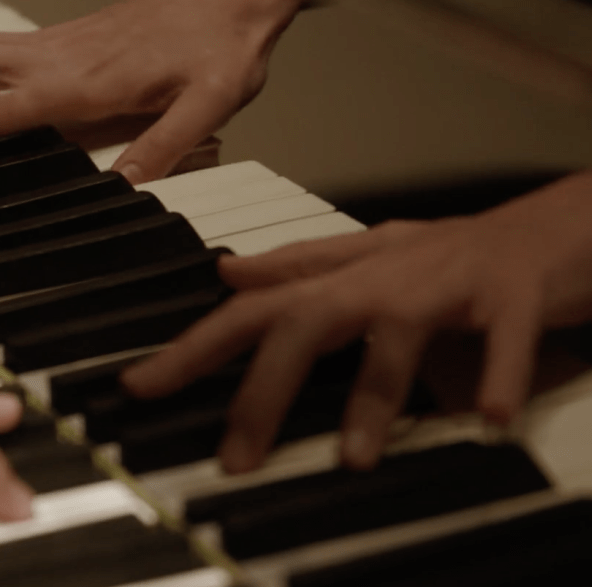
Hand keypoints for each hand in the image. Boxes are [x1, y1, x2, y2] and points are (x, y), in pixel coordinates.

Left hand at [123, 172, 591, 471]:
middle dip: (262, 391)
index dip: (193, 347)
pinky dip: (497, 375)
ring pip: (394, 337)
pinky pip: (502, 337)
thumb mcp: (365, 258)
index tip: (141, 386)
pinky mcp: (512, 296)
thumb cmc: (448, 253)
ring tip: (353, 457)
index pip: (251, 311)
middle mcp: (381, 278)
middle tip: (237, 456)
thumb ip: (296, 269)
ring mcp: (445, 284)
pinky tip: (489, 415)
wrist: (544, 227)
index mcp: (343, 277)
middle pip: (304, 326)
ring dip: (372, 398)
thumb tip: (225, 276)